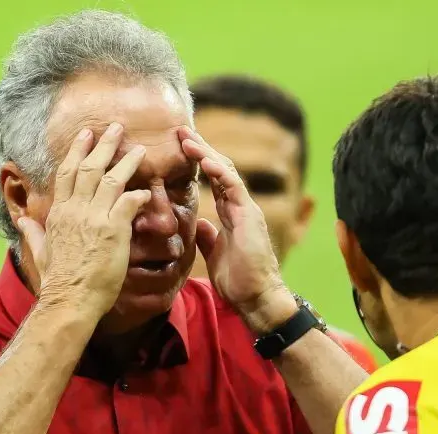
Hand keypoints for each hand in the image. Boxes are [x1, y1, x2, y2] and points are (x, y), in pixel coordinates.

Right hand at [18, 123, 150, 315]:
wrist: (70, 300)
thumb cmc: (57, 281)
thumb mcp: (40, 251)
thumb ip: (32, 231)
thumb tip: (22, 218)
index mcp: (59, 213)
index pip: (67, 173)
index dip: (78, 152)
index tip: (86, 135)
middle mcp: (76, 210)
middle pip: (90, 168)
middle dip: (103, 144)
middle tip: (115, 127)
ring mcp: (95, 218)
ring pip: (112, 180)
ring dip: (126, 162)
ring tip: (139, 149)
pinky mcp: (114, 231)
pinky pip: (129, 203)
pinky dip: (140, 194)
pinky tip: (148, 191)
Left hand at [178, 126, 297, 333]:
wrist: (257, 297)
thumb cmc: (239, 280)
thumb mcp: (215, 254)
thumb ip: (207, 236)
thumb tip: (197, 224)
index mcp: (232, 214)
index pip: (215, 180)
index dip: (199, 162)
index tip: (180, 147)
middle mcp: (241, 206)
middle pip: (221, 169)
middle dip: (201, 149)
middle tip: (181, 132)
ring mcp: (247, 209)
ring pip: (226, 171)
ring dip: (206, 153)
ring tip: (187, 139)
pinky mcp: (249, 216)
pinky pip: (233, 186)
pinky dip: (219, 170)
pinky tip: (204, 159)